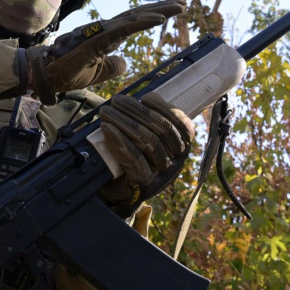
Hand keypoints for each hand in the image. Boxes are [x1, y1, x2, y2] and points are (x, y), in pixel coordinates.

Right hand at [25, 0, 184, 104]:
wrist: (49, 76)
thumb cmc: (70, 72)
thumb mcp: (100, 73)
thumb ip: (113, 66)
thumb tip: (126, 62)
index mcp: (108, 36)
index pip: (135, 22)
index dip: (153, 14)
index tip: (173, 11)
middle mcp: (106, 29)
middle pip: (138, 15)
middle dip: (161, 8)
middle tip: (183, 4)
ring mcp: (102, 32)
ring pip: (134, 18)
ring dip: (157, 11)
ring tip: (178, 7)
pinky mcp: (98, 39)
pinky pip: (124, 28)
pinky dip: (142, 22)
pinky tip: (158, 19)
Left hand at [97, 92, 195, 213]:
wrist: (119, 192)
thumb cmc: (132, 157)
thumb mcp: (145, 135)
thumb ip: (149, 120)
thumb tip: (147, 98)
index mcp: (182, 147)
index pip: (181, 126)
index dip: (166, 109)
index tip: (146, 97)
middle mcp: (176, 161)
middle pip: (161, 132)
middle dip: (137, 112)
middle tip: (116, 100)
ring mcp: (162, 174)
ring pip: (147, 143)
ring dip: (124, 123)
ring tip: (107, 112)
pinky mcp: (144, 184)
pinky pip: (134, 159)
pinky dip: (119, 140)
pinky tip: (107, 128)